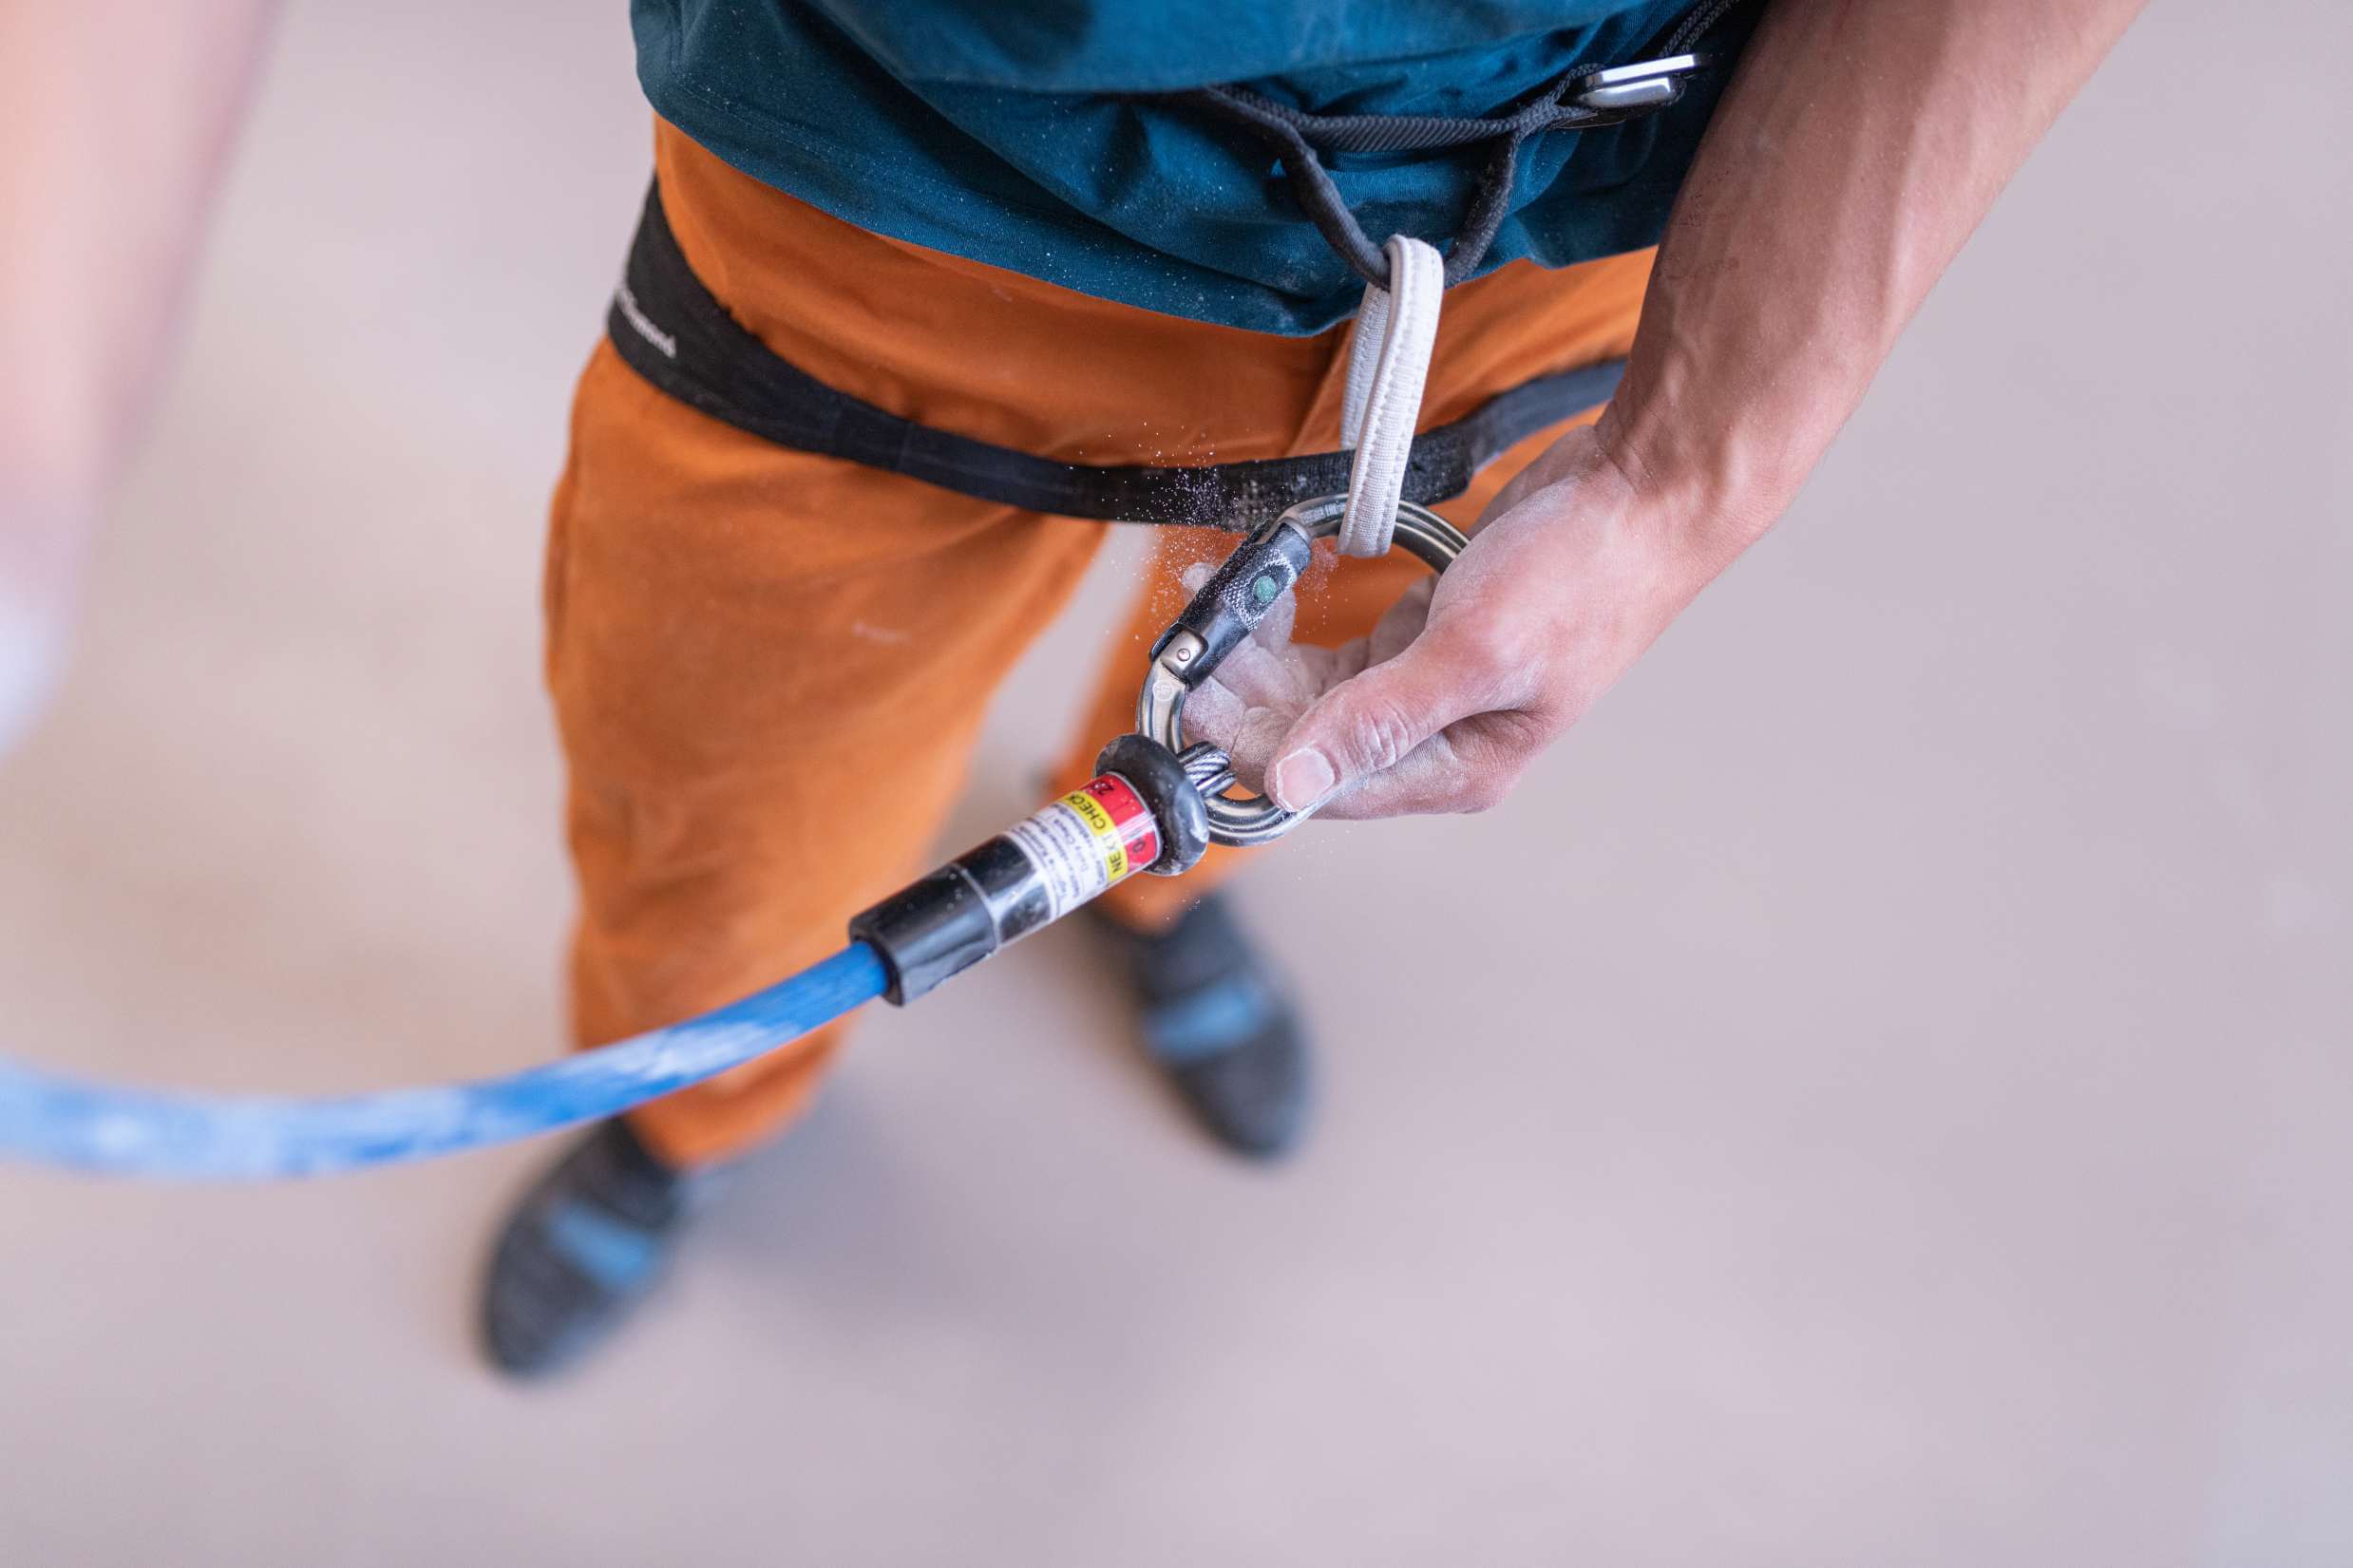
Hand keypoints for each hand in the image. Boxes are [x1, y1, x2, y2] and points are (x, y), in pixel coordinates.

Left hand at [1180, 424, 1742, 819]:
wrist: (1647, 493)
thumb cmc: (1584, 577)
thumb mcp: (1471, 653)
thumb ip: (1376, 720)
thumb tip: (1293, 782)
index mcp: (1457, 769)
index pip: (1323, 784)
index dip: (1249, 748)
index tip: (1191, 700)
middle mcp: (1442, 741)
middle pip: (1313, 741)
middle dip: (1247, 700)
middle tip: (1190, 645)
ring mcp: (1436, 688)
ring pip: (1322, 695)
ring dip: (1267, 660)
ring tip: (1219, 608)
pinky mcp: (1433, 634)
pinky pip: (1347, 649)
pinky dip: (1304, 628)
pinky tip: (1272, 596)